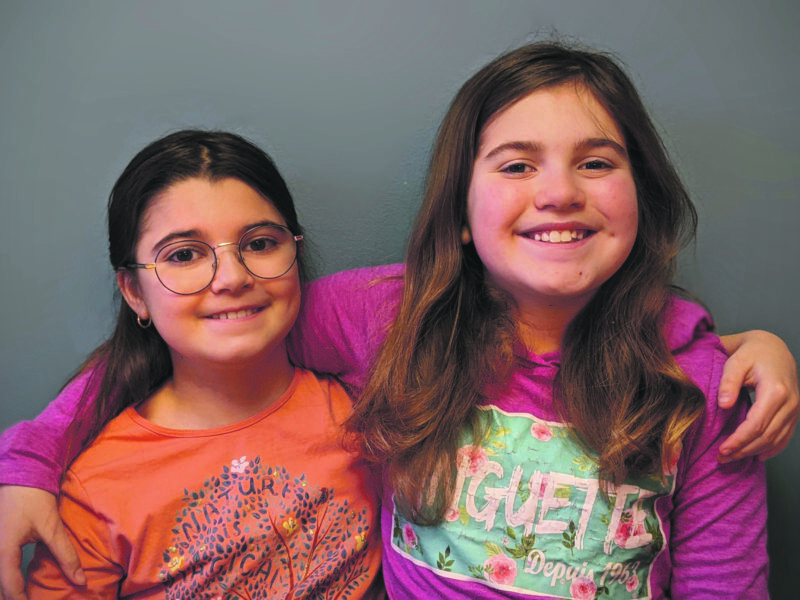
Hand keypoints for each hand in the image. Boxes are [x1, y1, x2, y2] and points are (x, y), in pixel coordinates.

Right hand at [0, 486, 83, 599]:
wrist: (21, 475)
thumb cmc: (34, 500)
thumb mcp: (52, 528)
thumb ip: (65, 555)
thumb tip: (80, 580)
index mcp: (3, 550)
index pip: (10, 587)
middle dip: (12, 597)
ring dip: (8, 589)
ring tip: (24, 596)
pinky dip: (6, 579)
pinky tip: (16, 586)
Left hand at [718, 330, 798, 461]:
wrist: (773, 348)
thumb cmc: (751, 354)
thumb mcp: (736, 362)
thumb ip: (728, 382)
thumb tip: (724, 406)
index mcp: (775, 391)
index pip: (757, 424)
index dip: (739, 440)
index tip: (722, 450)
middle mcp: (790, 403)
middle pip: (766, 436)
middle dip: (743, 450)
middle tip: (721, 458)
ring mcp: (794, 409)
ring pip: (776, 439)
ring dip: (754, 452)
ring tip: (732, 458)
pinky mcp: (793, 413)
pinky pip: (785, 436)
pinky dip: (771, 449)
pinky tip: (756, 456)